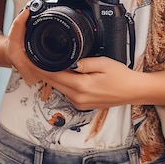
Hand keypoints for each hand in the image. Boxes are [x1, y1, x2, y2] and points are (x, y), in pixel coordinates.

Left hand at [3, 8, 141, 108]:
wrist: (133, 91)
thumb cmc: (121, 76)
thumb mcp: (103, 63)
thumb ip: (85, 62)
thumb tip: (70, 61)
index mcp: (82, 86)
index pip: (55, 76)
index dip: (41, 67)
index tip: (31, 59)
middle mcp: (78, 97)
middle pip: (54, 83)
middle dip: (42, 71)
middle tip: (30, 59)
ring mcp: (80, 103)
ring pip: (59, 88)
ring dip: (51, 77)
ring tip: (42, 64)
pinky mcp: (83, 104)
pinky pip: (67, 92)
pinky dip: (61, 82)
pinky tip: (60, 73)